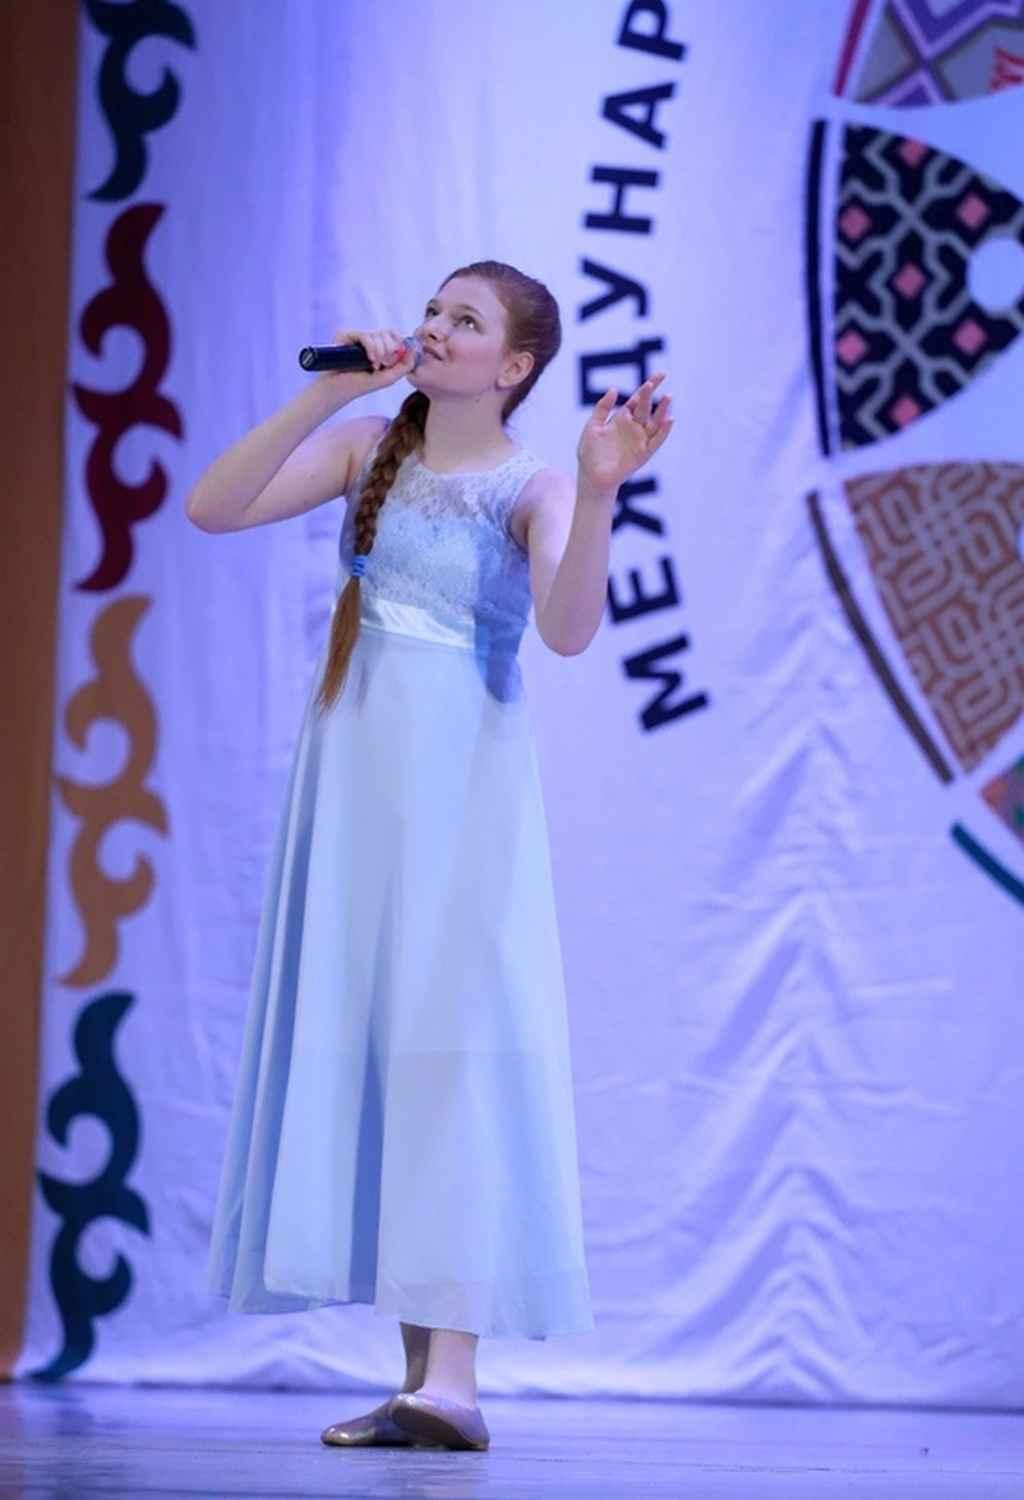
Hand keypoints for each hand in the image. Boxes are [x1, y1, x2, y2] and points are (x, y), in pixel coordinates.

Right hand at [314, 326, 417, 400]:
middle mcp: (367, 339)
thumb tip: (414, 349)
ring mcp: (356, 336)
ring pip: (378, 334)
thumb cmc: (360, 385)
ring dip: (381, 352)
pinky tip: (370, 360)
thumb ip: (404, 366)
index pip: (394, 334)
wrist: (338, 389)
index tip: (395, 358)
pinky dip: (371, 348)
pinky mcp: (345, 334)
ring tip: (374, 365)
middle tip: (384, 364)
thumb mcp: (388, 377)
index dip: (399, 343)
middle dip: (390, 350)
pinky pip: (366, 335)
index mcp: (377, 346)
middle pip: (388, 332)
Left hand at [576, 373, 673, 492]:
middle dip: (652, 394)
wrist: (591, 477)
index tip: (661, 375)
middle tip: (656, 381)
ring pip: (655, 422)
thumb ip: (602, 408)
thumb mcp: (592, 426)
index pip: (639, 399)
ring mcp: (640, 440)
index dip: (649, 386)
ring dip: (663, 410)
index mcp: (622, 418)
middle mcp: (634, 427)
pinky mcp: (643, 453)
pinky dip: (664, 431)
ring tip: (668, 397)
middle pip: (646, 407)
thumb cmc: (590, 453)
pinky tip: (669, 420)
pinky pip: (656, 441)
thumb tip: (614, 388)